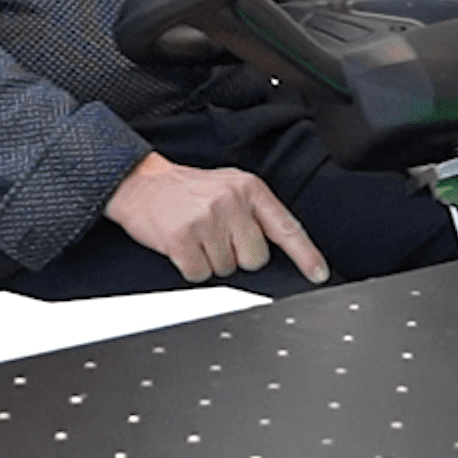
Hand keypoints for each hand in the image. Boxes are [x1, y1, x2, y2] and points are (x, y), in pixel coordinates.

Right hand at [103, 152, 329, 285]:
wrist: (139, 182)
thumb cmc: (185, 190)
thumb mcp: (226, 187)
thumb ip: (254, 212)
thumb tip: (281, 248)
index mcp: (248, 187)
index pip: (286, 226)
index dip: (305, 255)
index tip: (319, 275)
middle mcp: (231, 200)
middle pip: (255, 259)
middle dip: (236, 256)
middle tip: (215, 236)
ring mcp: (206, 218)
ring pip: (226, 270)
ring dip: (210, 261)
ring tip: (195, 235)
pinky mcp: (183, 237)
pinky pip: (200, 274)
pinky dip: (190, 267)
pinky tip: (182, 245)